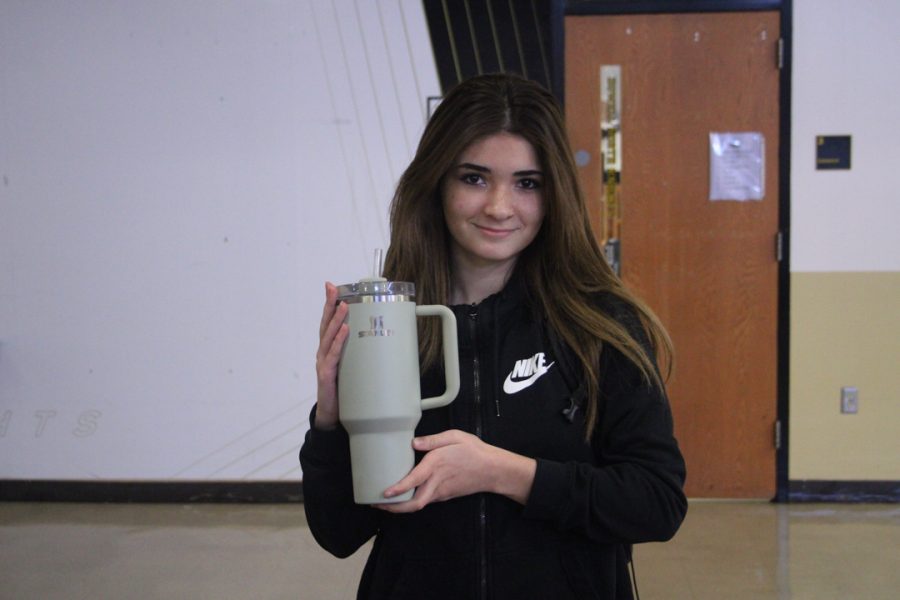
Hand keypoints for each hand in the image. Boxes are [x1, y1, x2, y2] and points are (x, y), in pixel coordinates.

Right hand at [314, 282, 348, 429]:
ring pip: (328, 337)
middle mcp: (323, 353)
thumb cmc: (344, 389)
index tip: (332, 285)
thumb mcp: (353, 366)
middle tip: (333, 288)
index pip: (328, 322)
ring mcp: (323, 363)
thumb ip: (362, 353)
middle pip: (325, 324)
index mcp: (328, 349)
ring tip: (344, 305)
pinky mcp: (326, 375)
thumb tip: (385, 338)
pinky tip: (345, 330)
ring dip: (336, 320)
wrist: (333, 416)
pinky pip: (333, 355)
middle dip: (329, 304)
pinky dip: (339, 342)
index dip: (329, 304)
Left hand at [375, 430, 535, 511]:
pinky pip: (425, 500)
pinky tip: (403, 495)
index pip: (414, 481)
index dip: (397, 490)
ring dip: (401, 506)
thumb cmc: (474, 451)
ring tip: (384, 501)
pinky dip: (412, 501)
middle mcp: (437, 482)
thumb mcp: (455, 437)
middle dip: (394, 508)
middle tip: (377, 505)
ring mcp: (441, 492)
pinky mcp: (445, 495)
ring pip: (418, 504)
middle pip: (414, 503)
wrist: (493, 470)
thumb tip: (413, 443)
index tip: (384, 493)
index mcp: (436, 465)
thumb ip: (433, 440)